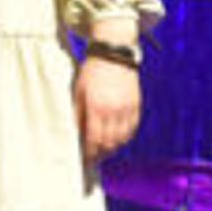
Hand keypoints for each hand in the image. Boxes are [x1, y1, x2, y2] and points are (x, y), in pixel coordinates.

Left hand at [74, 52, 140, 167]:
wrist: (113, 53)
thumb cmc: (92, 71)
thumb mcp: (79, 90)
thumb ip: (77, 113)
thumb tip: (76, 133)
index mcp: (96, 107)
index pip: (94, 139)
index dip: (90, 152)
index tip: (86, 157)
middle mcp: (113, 110)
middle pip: (109, 142)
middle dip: (101, 153)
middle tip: (94, 157)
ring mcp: (127, 108)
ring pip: (122, 138)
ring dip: (113, 147)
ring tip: (105, 149)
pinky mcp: (136, 104)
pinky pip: (132, 128)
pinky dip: (125, 137)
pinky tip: (118, 138)